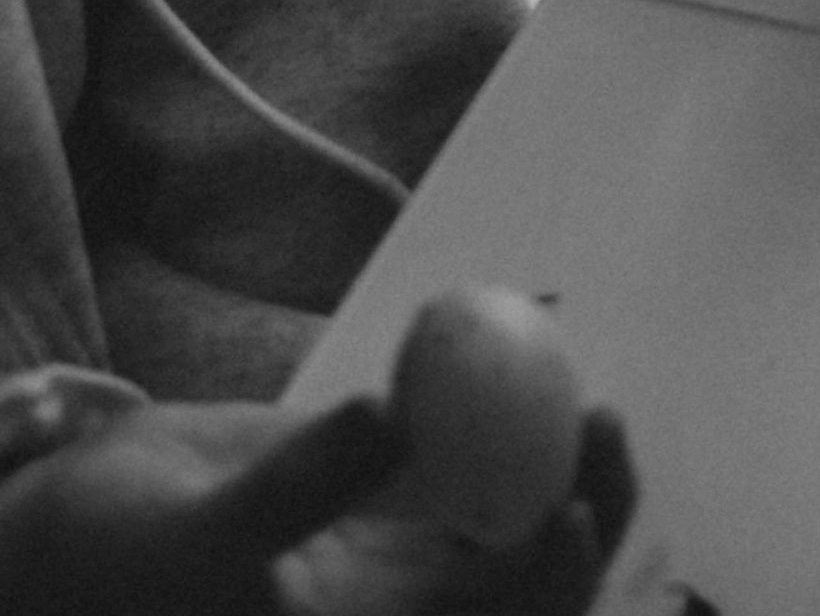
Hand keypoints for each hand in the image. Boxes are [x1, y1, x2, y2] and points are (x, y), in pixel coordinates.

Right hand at [0, 372, 632, 615]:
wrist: (92, 538)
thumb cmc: (125, 556)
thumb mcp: (197, 531)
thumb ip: (291, 489)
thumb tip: (390, 417)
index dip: (545, 587)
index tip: (571, 504)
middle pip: (532, 587)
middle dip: (591, 516)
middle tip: (603, 417)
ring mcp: (410, 566)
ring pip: (522, 524)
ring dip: (570, 465)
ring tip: (587, 392)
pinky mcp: (400, 506)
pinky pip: (477, 465)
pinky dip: (510, 420)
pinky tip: (520, 355)